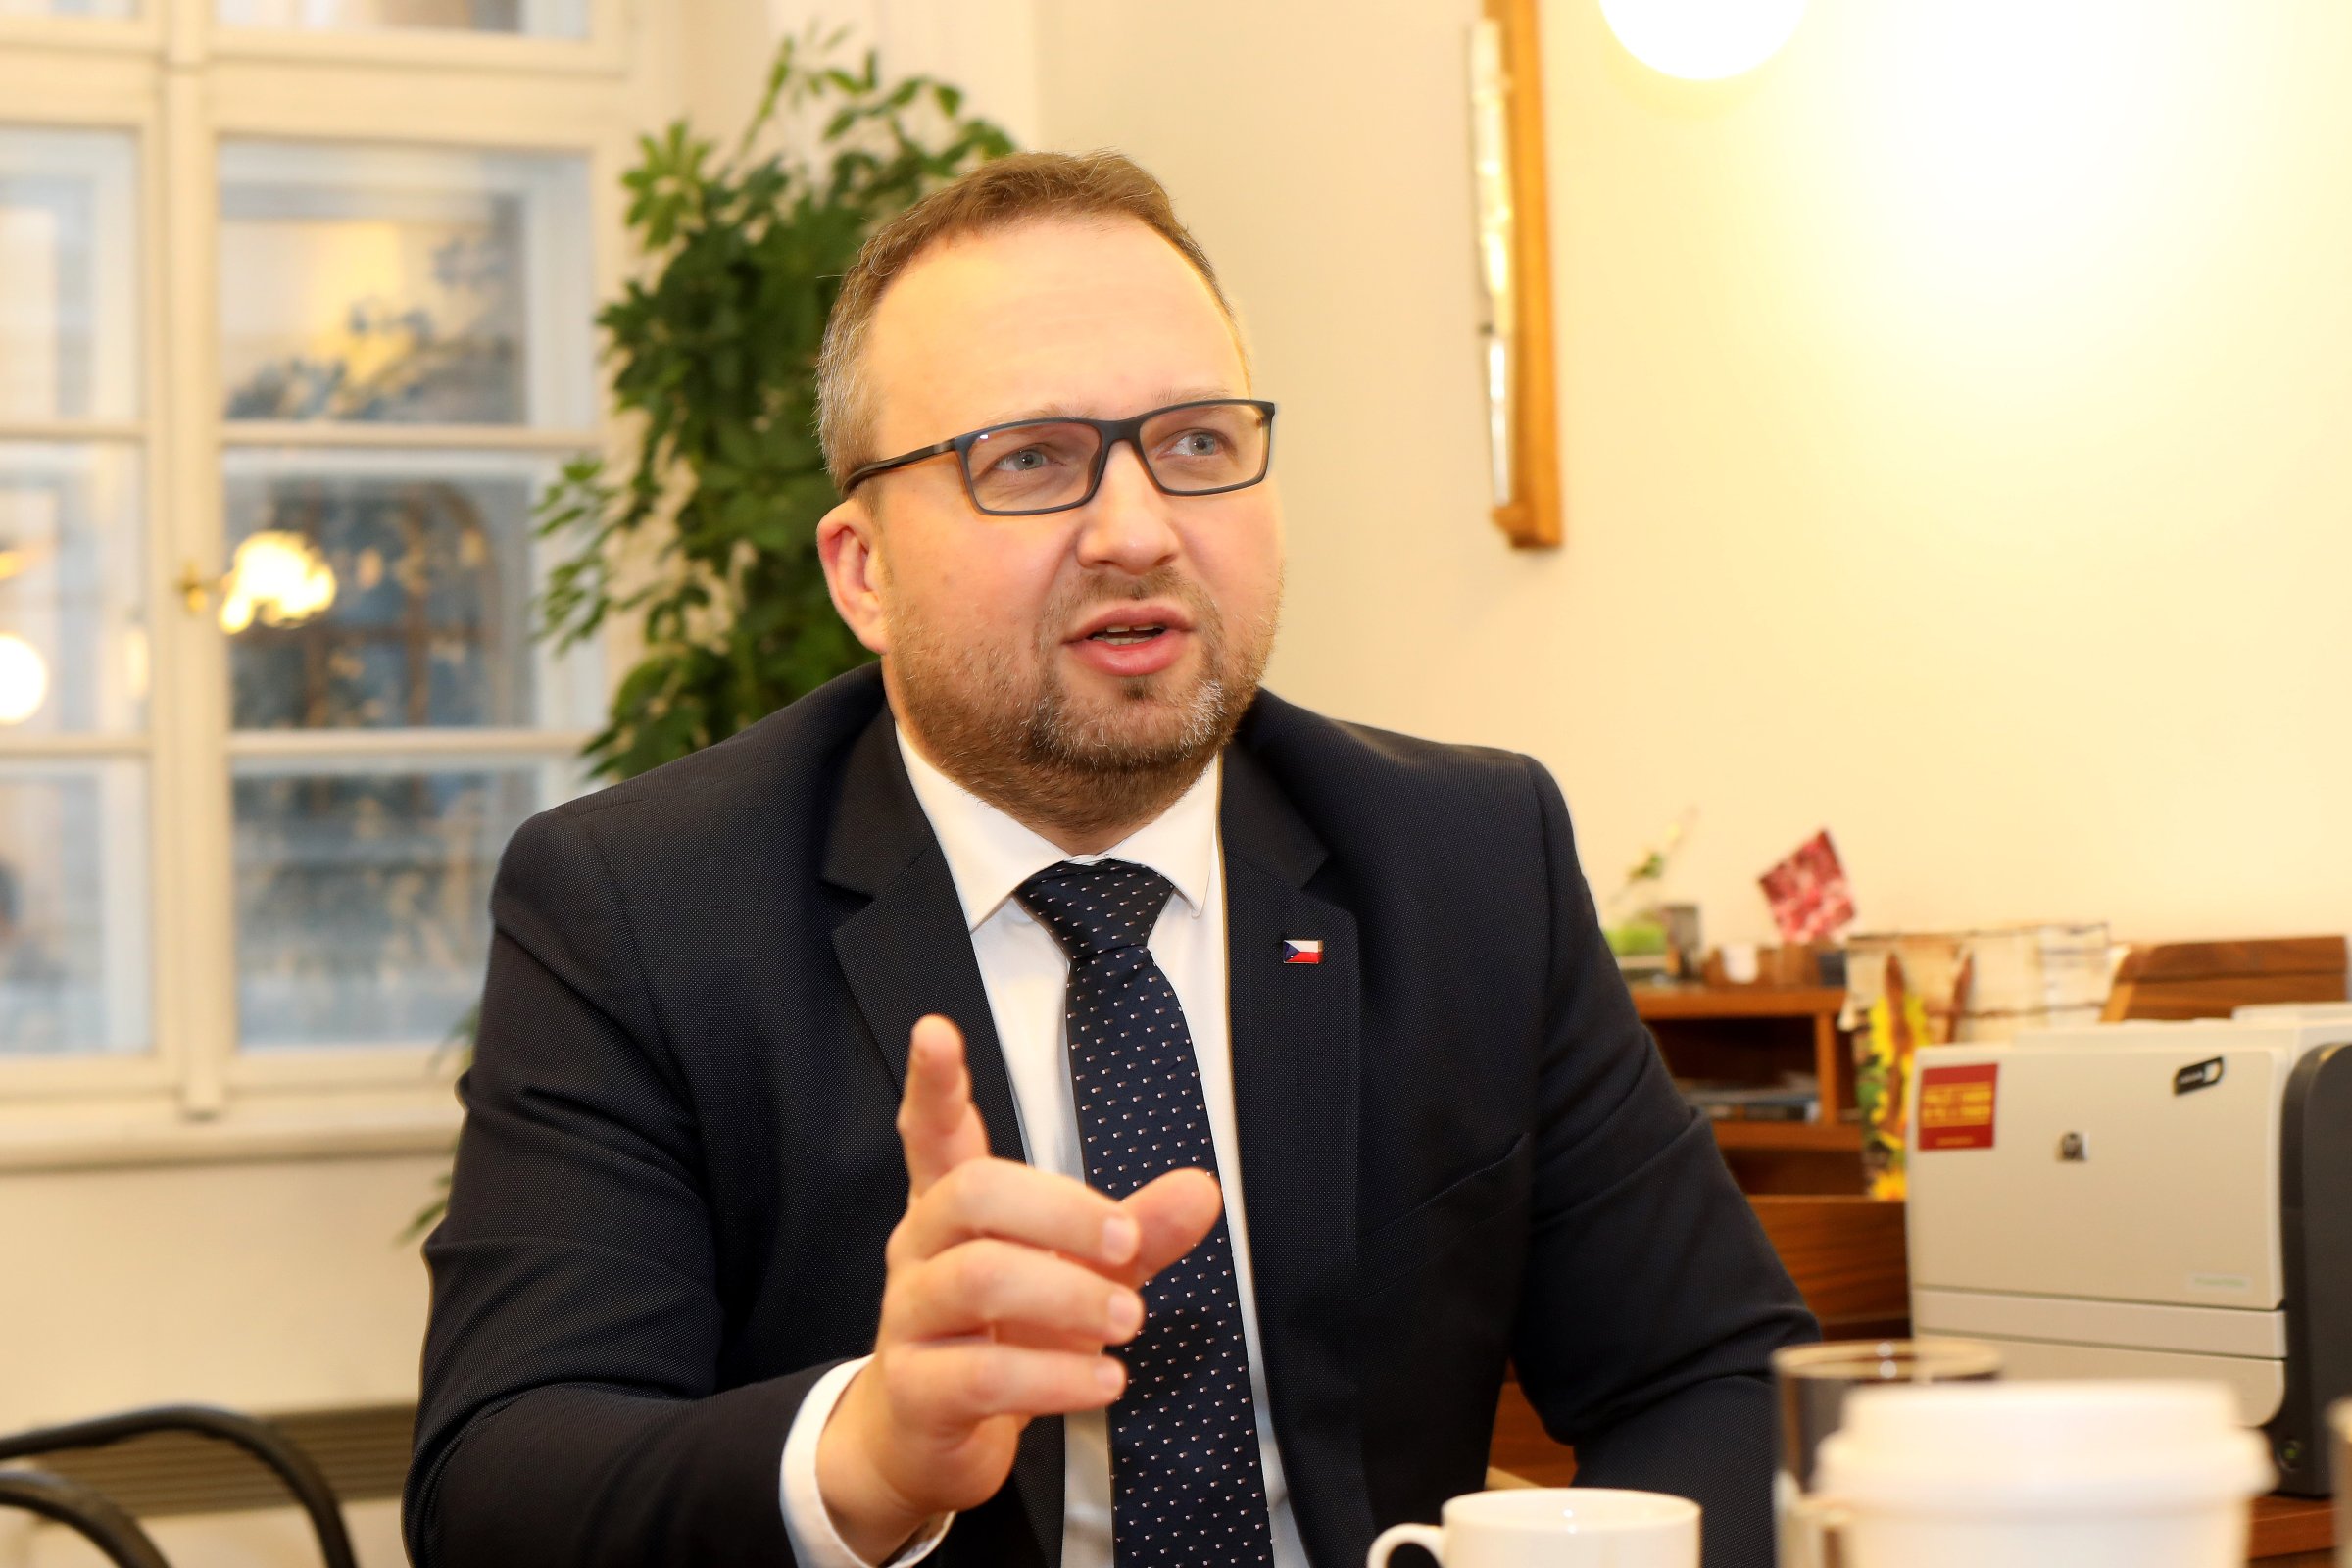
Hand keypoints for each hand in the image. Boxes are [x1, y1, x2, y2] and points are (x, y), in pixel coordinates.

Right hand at [816, 1015, 1221, 1561]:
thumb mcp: (1078, 1276)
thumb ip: (1136, 1231)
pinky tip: (1105, 1381)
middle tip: (1127, 1245)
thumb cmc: (1005, 1336)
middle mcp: (921, 1250)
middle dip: (1061, 1212)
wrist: (928, 1439)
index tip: (937, 1031)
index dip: (933, 1083)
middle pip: (972, 1195)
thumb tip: (1204, 1189)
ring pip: (977, 1280)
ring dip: (1068, 1296)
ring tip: (1130, 1321)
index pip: (932, 1131)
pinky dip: (1055, 1378)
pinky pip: (982, 1375)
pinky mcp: (915, 1390)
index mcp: (952, 1207)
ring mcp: (910, 1319)